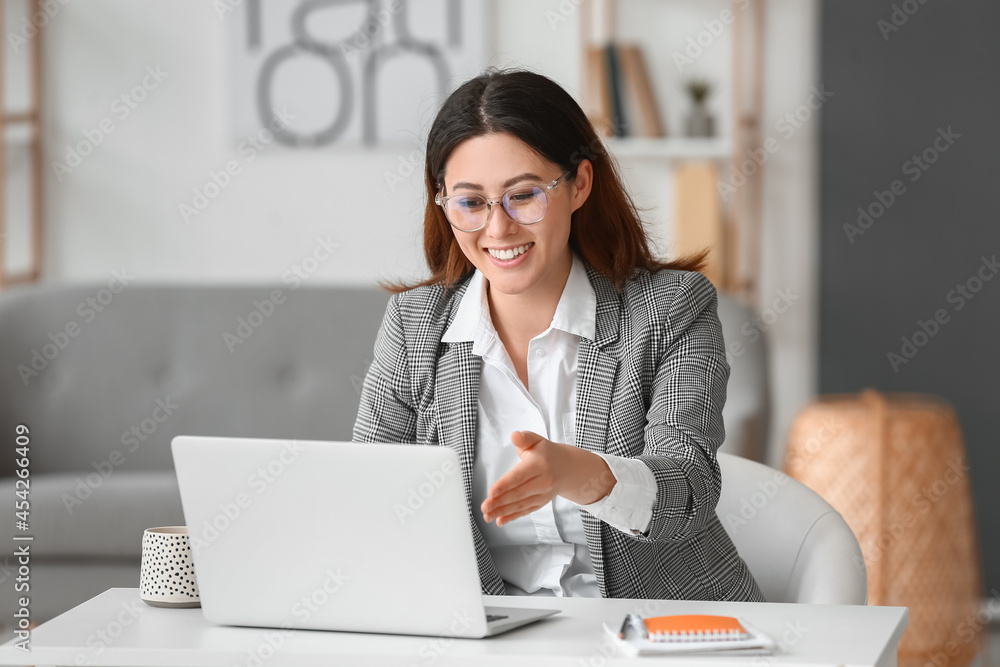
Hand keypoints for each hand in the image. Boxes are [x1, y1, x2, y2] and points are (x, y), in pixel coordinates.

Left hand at [480, 430, 615, 526]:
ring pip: (520, 505)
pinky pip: (525, 511)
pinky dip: (512, 517)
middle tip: (484, 507)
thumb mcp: (537, 441)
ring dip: (502, 512)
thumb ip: (524, 438)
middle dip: (499, 502)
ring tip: (487, 515)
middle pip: (518, 493)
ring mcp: (543, 494)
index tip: (491, 492)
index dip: (504, 485)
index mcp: (539, 464)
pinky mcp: (541, 503)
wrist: (568, 469)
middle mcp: (543, 481)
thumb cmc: (547, 453)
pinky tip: (500, 520)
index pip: (519, 476)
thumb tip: (515, 435)